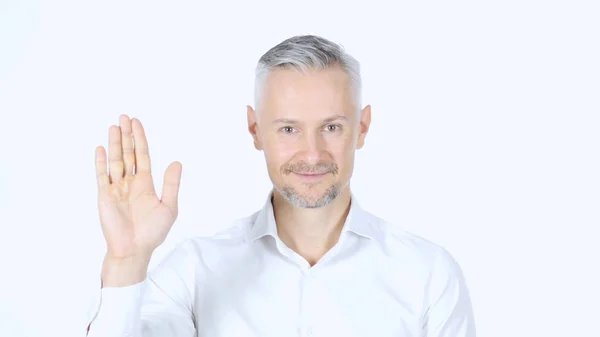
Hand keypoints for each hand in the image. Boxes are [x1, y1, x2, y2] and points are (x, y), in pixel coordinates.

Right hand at [95, 115, 181, 259]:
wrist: (134, 249)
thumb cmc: (152, 232)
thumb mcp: (168, 206)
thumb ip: (171, 184)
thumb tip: (176, 162)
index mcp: (145, 183)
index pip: (142, 155)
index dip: (140, 138)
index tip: (137, 123)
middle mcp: (130, 182)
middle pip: (127, 153)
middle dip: (126, 135)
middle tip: (124, 117)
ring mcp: (116, 188)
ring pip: (115, 160)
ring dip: (115, 143)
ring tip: (114, 126)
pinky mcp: (104, 195)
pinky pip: (102, 175)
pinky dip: (101, 162)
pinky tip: (101, 148)